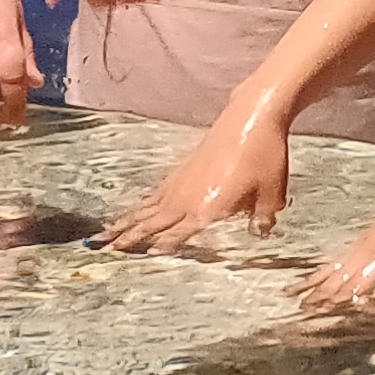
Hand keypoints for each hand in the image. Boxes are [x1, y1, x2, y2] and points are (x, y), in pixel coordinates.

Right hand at [105, 105, 292, 252]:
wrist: (252, 117)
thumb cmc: (264, 155)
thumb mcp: (272, 193)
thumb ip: (262, 218)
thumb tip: (261, 234)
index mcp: (208, 207)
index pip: (180, 235)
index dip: (164, 247)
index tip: (145, 257)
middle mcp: (188, 197)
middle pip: (152, 223)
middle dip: (127, 238)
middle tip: (102, 250)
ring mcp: (181, 182)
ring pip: (146, 209)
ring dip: (124, 223)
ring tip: (101, 235)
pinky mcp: (182, 171)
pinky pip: (154, 194)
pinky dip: (139, 206)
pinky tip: (131, 212)